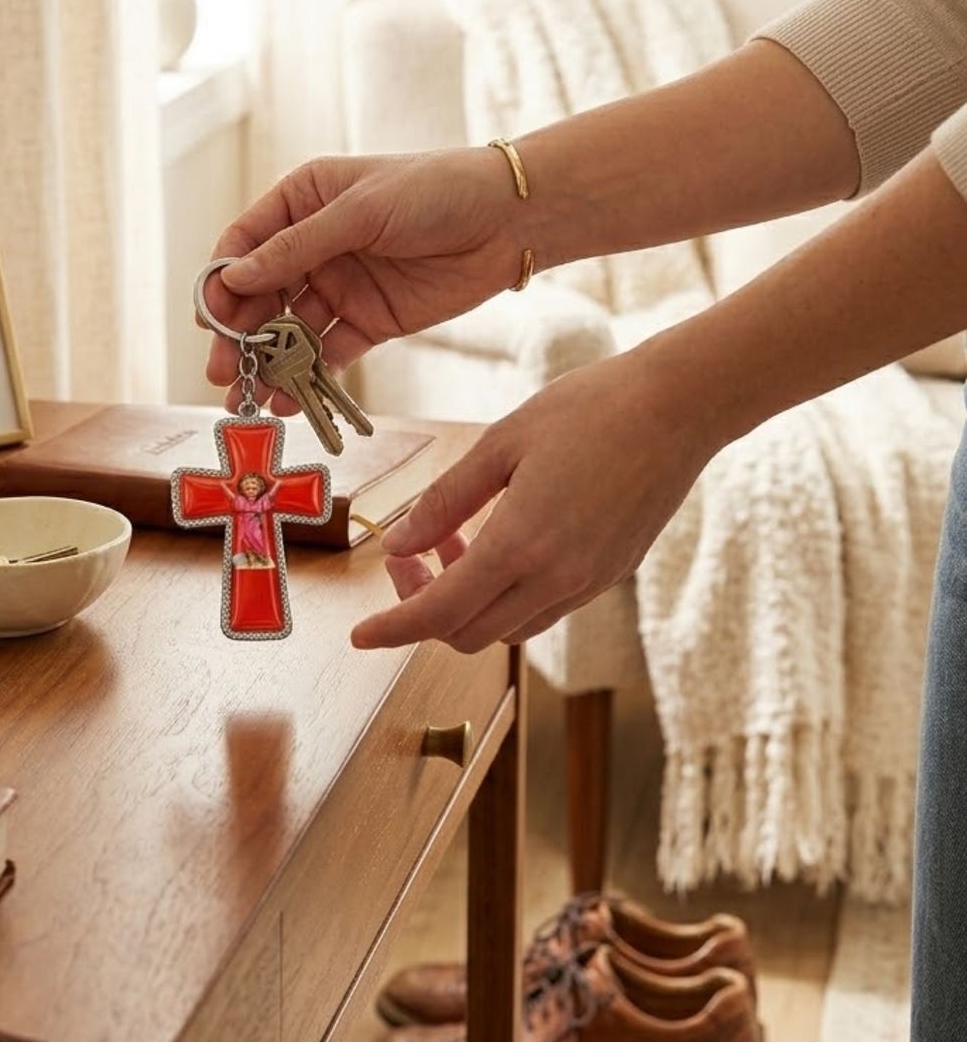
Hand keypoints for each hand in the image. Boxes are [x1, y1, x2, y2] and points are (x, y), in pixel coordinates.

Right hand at [205, 151, 529, 410]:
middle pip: (260, 294)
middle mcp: (314, 244)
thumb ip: (297, 248)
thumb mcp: (361, 211)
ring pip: (290, 330)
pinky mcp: (370, 321)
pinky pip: (328, 353)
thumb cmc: (436, 191)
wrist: (510, 219)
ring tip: (246, 399)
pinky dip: (307, 378)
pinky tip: (286, 402)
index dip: (221, 282)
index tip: (209, 320)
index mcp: (303, 200)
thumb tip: (233, 278)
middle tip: (222, 373)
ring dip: (267, 364)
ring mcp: (340, 285)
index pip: (244, 243)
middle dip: (238, 335)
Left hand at [351, 346, 719, 651]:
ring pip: (505, 627)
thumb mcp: (500, 444)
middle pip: (467, 632)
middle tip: (405, 555)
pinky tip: (494, 542)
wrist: (681, 407)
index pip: (439, 613)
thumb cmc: (590, 410)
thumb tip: (397, 542)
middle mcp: (558, 579)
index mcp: (522, 546)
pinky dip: (503, 594)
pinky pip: (541, 609)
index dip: (392, 629)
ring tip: (449, 539)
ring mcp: (588, 583)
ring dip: (464, 601)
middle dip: (422, 608)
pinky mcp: (608, 575)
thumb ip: (444, 500)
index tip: (360, 635)